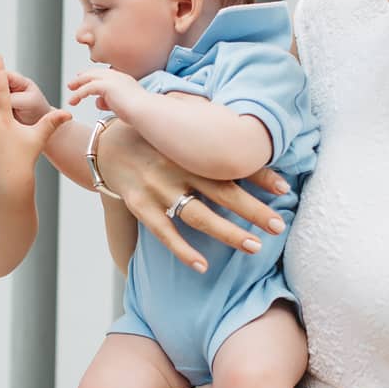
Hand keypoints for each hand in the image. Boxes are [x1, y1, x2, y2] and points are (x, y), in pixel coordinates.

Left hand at [67, 65, 144, 124]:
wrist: (145, 111)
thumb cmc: (139, 112)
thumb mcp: (122, 105)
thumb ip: (109, 101)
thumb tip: (99, 102)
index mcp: (124, 79)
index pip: (105, 74)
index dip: (93, 77)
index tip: (84, 81)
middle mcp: (118, 76)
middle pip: (95, 73)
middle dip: (82, 77)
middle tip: (72, 83)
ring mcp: (112, 79)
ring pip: (89, 78)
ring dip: (78, 84)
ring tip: (70, 90)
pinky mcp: (107, 86)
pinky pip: (87, 88)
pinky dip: (78, 94)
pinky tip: (73, 101)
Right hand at [95, 122, 289, 273]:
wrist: (103, 145)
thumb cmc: (147, 135)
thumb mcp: (174, 122)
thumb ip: (203, 126)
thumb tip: (238, 127)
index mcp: (189, 148)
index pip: (230, 163)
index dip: (259, 175)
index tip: (285, 188)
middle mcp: (177, 167)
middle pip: (222, 192)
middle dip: (253, 210)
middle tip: (278, 226)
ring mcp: (158, 188)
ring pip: (198, 215)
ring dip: (228, 232)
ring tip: (254, 247)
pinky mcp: (140, 205)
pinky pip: (164, 232)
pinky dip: (183, 250)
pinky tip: (203, 265)